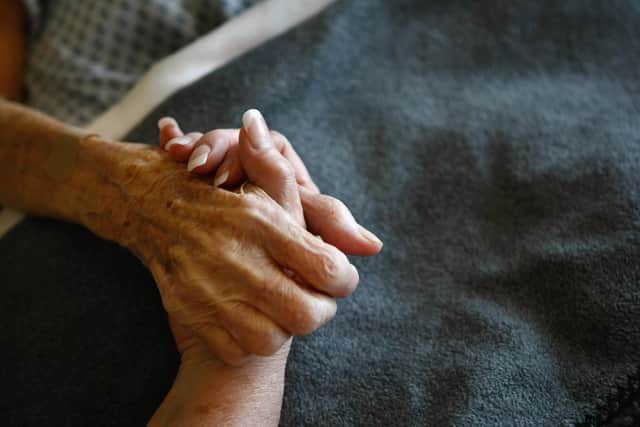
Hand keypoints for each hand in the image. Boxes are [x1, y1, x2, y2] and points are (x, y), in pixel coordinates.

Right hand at [118, 110, 377, 364]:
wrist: (156, 209)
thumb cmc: (223, 201)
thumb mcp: (263, 189)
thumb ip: (306, 197)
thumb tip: (361, 229)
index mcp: (263, 224)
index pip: (328, 268)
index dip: (344, 279)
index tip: (340, 277)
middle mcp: (238, 258)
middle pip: (306, 314)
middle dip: (321, 310)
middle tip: (316, 299)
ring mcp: (211, 290)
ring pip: (272, 339)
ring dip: (285, 328)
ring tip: (284, 308)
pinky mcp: (192, 312)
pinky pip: (237, 350)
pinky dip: (251, 339)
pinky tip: (254, 317)